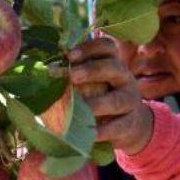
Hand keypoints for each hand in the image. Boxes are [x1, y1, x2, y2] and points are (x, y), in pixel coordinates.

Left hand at [68, 38, 152, 154]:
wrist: (130, 125)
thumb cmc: (103, 99)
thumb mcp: (96, 83)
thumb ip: (78, 76)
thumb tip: (48, 72)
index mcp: (113, 64)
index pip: (107, 47)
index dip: (90, 48)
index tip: (69, 55)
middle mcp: (124, 80)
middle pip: (114, 68)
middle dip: (92, 70)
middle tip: (72, 76)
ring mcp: (130, 102)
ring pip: (117, 100)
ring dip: (97, 103)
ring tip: (79, 108)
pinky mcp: (130, 124)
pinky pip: (118, 126)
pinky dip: (103, 130)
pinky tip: (88, 132)